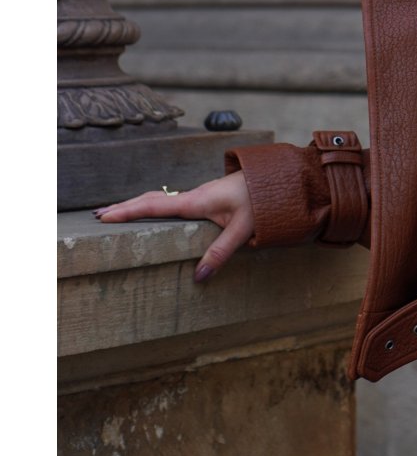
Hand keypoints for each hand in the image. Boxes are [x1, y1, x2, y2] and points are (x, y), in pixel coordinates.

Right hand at [94, 172, 254, 283]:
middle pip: (151, 200)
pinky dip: (153, 205)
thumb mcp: (244, 229)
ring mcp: (199, 195)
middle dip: (125, 207)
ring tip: (117, 214)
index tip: (105, 216)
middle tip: (99, 215)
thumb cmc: (262, 200)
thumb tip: (198, 276)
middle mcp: (193, 196)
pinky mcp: (205, 198)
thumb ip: (221, 252)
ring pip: (161, 199)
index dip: (129, 211)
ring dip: (138, 205)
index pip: (154, 206)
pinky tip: (152, 213)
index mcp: (196, 201)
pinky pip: (172, 201)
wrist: (277, 178)